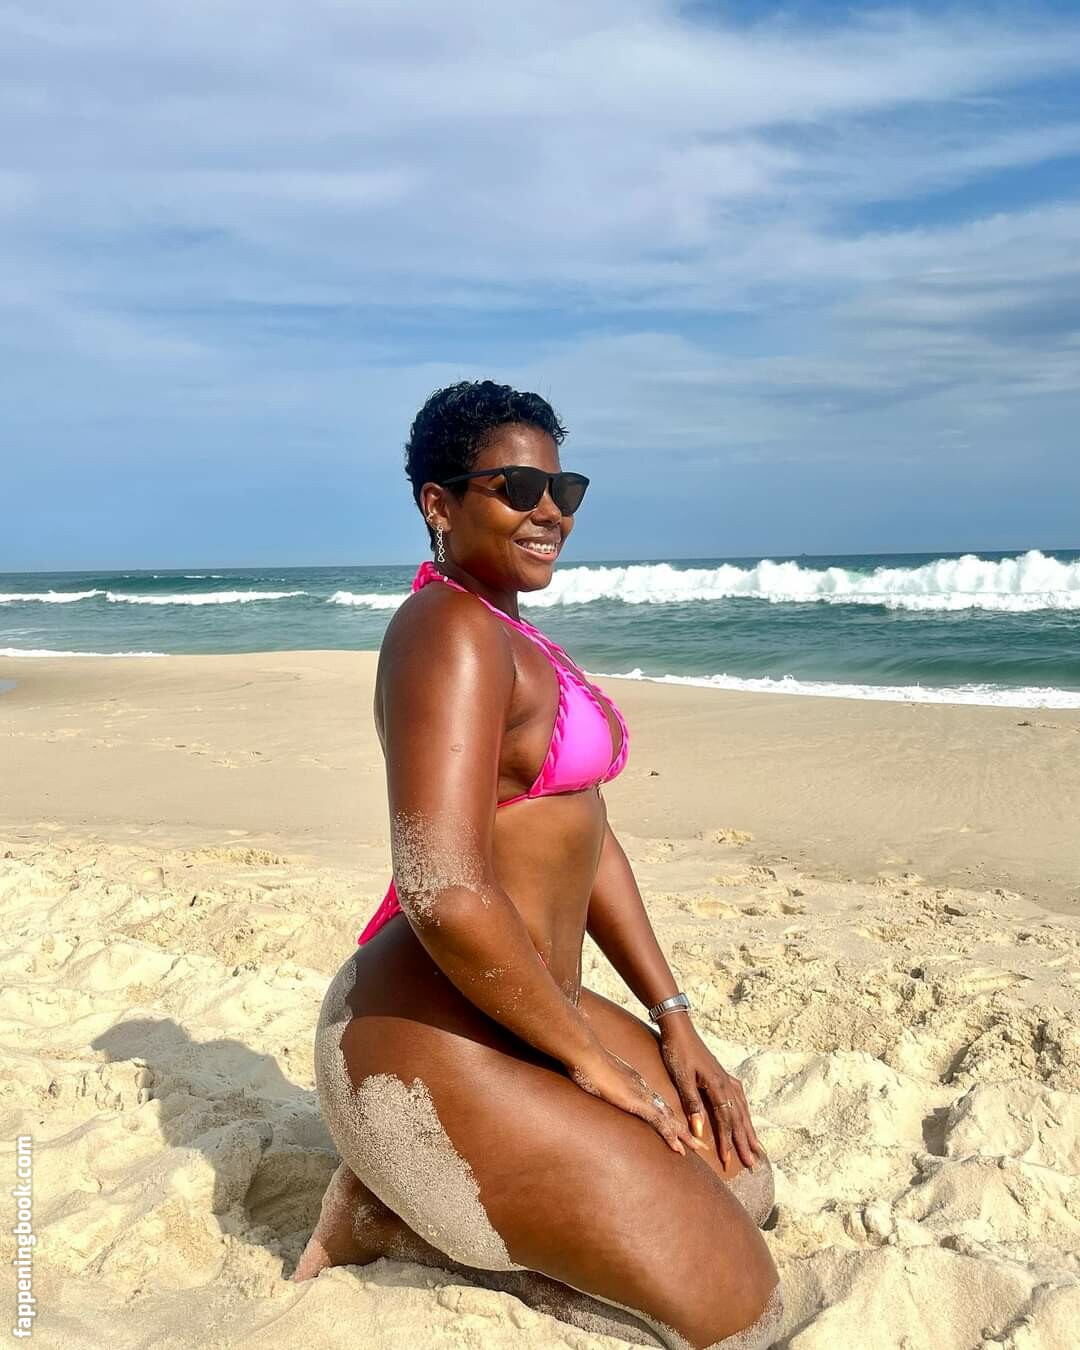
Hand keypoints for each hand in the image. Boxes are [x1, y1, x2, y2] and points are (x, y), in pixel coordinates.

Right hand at [570, 1046, 707, 1157]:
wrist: (586, 1053)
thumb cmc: (586, 1061)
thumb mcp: (595, 1073)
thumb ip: (600, 1079)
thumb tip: (595, 1082)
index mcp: (634, 1082)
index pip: (656, 1102)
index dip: (668, 1116)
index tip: (677, 1127)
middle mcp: (642, 1089)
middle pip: (668, 1111)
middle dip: (684, 1128)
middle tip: (700, 1142)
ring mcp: (641, 1096)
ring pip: (670, 1119)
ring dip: (685, 1135)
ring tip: (699, 1148)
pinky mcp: (636, 1103)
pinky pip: (658, 1122)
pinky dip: (670, 1136)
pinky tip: (678, 1148)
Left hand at [657, 1016, 763, 1170]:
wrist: (679, 1028)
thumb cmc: (677, 1051)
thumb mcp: (681, 1078)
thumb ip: (692, 1103)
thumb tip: (700, 1130)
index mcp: (717, 1085)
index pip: (725, 1120)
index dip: (727, 1142)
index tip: (728, 1162)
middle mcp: (727, 1083)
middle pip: (739, 1118)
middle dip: (744, 1142)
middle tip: (752, 1164)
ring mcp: (726, 1078)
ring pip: (742, 1109)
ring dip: (748, 1130)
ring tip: (756, 1148)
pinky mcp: (722, 1075)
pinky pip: (739, 1099)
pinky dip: (745, 1113)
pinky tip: (746, 1118)